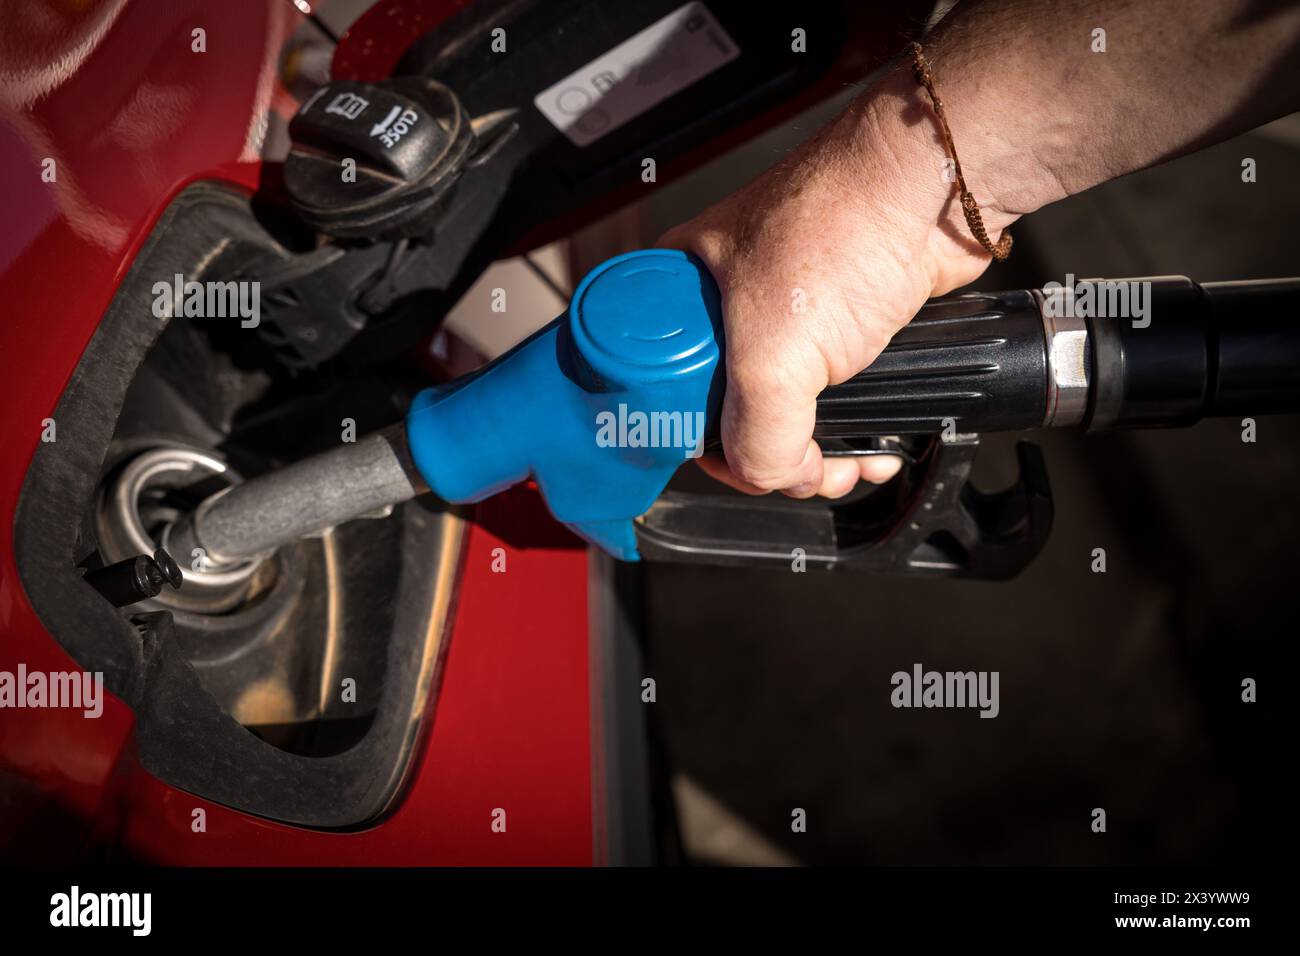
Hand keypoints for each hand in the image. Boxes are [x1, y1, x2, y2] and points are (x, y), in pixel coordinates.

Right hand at [656, 66, 1022, 497]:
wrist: (936, 188)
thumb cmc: (846, 220)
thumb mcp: (773, 351)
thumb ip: (757, 435)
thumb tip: (772, 478)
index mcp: (676, 296)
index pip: (662, 396)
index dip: (699, 444)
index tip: (739, 466)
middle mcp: (721, 309)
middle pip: (723, 417)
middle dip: (772, 459)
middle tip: (805, 469)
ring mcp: (781, 321)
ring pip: (781, 416)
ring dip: (817, 456)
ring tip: (847, 463)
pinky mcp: (833, 333)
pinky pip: (826, 404)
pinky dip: (847, 435)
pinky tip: (870, 447)